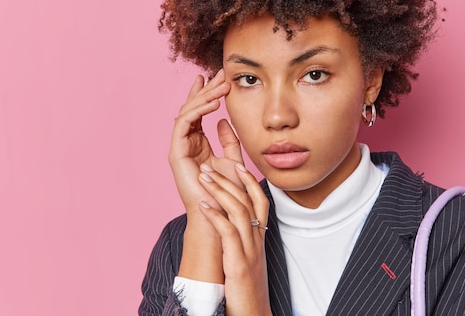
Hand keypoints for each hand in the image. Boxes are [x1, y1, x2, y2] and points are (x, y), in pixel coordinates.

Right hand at [169, 69, 242, 211]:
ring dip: (204, 96)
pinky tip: (213, 103)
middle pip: (193, 108)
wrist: (222, 213)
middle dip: (206, 89)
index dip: (208, 93)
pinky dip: (198, 111)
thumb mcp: (233, 159)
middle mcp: (187, 142)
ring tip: (221, 84)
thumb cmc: (228, 191)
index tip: (219, 76)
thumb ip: (230, 140)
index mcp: (198, 142)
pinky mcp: (176, 153)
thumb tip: (225, 120)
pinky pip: (183, 125)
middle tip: (220, 72)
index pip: (200, 112)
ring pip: (187, 113)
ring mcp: (180, 147)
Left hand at [198, 163, 271, 315]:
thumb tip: (230, 223)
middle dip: (228, 180)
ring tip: (203, 177)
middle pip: (248, 201)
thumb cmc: (247, 287)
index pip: (260, 201)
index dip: (250, 181)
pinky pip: (228, 233)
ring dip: (220, 191)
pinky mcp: (238, 262)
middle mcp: (257, 240)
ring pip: (239, 211)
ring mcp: (249, 250)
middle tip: (209, 167)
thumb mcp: (248, 257)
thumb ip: (243, 239)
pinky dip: (216, 216)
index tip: (237, 164)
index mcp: (260, 237)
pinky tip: (203, 205)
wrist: (253, 313)